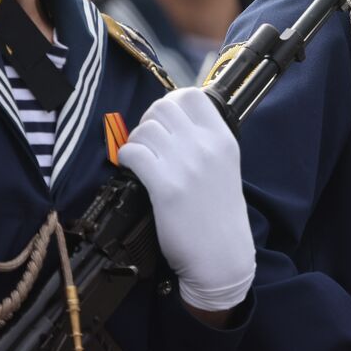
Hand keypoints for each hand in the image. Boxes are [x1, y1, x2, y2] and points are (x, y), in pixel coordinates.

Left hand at [118, 88, 254, 312]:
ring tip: (141, 158)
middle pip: (163, 107)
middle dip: (149, 120)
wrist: (221, 255)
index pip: (193, 96)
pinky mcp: (165, 187)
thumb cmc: (219, 213)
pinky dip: (126, 157)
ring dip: (136, 140)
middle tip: (149, 141)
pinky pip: (133, 153)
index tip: (165, 120)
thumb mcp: (224, 167)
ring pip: (145, 128)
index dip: (171, 102)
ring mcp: (186, 165)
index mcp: (224, 139)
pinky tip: (132, 169)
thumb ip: (204, 142)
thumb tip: (172, 123)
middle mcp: (206, 146)